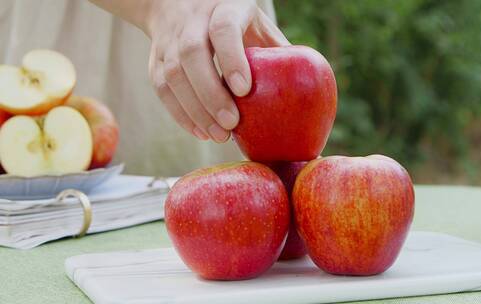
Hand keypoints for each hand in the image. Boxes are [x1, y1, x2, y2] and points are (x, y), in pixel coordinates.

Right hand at [146, 0, 288, 141]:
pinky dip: (180, 114)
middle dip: (211, 94)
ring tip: (218, 135)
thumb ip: (275, 48)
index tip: (244, 90)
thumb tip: (306, 85)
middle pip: (192, 54)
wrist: (176, 3)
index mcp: (224, 7)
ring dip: (195, 110)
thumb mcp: (255, 22)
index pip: (223, 28)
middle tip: (232, 124)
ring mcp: (169, 40)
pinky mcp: (154, 59)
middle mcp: (192, 20)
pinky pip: (161, 89)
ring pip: (172, 75)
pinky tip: (200, 132)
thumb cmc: (231, 19)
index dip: (232, 58)